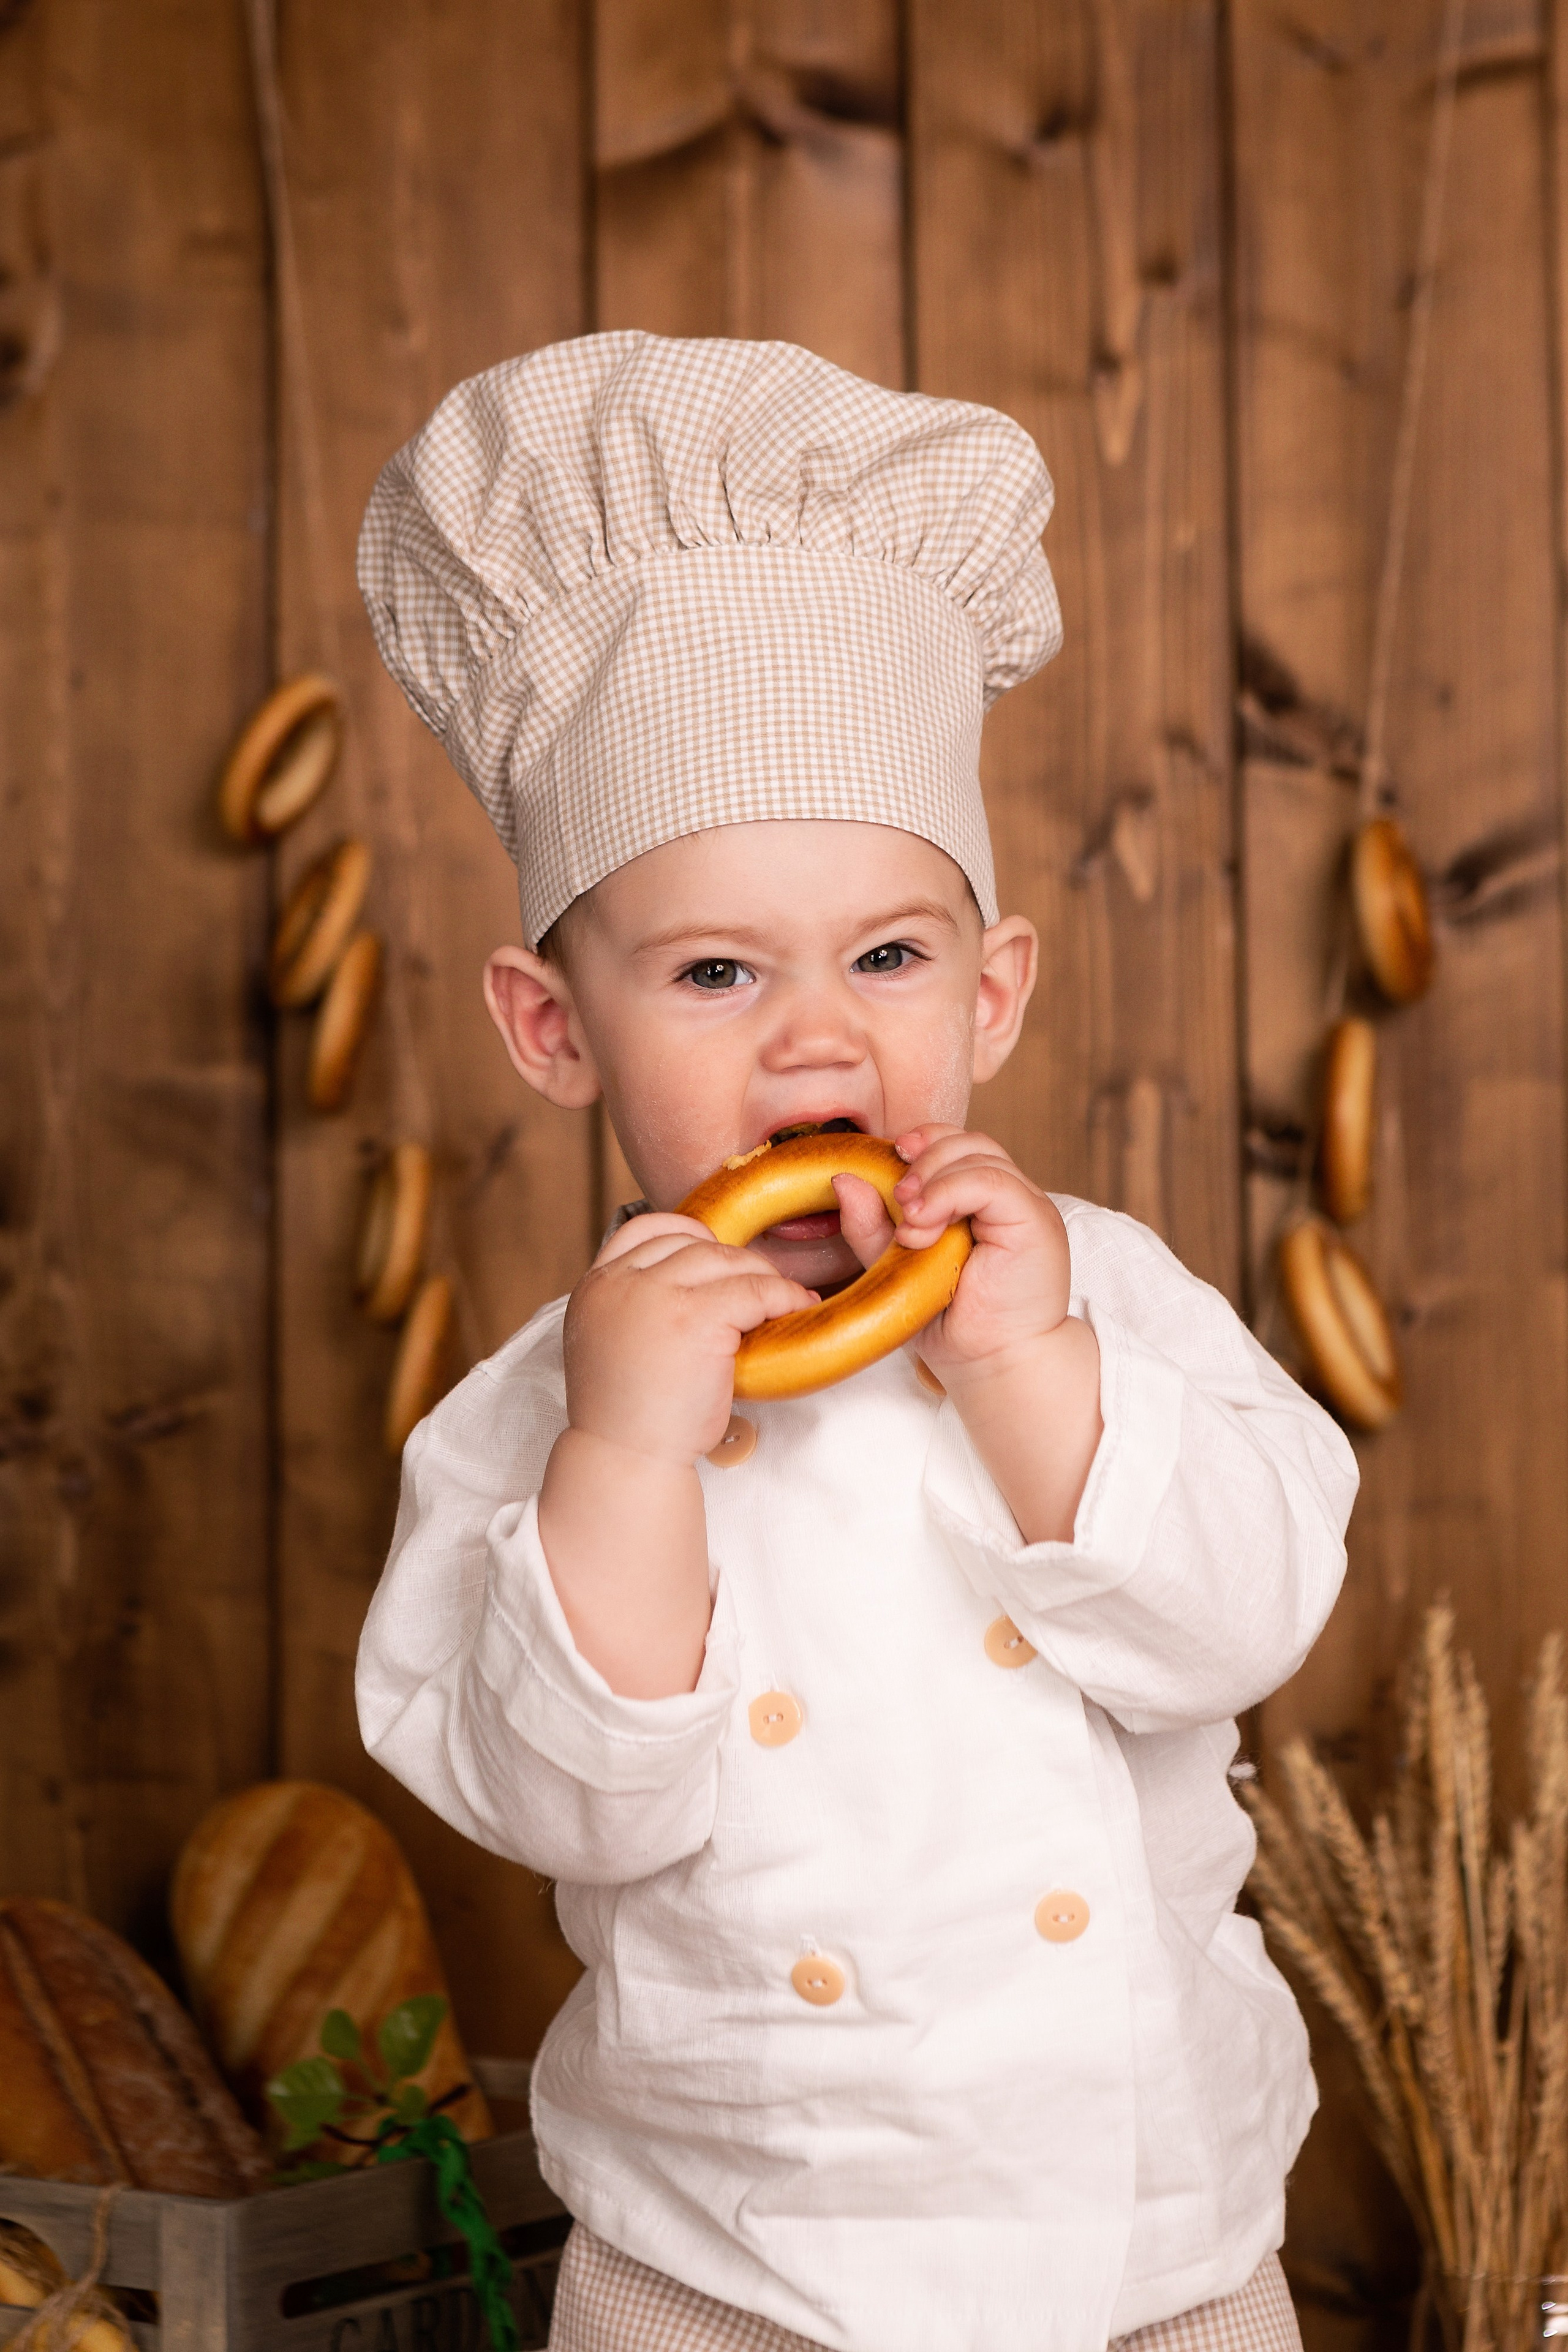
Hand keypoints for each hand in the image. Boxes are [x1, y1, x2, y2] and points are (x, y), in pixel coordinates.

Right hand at [563, 1212, 815, 1464]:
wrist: (627, 1458)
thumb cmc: (629, 1415)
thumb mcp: (614, 1344)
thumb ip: (637, 1307)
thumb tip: (694, 1287)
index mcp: (595, 1286)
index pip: (643, 1230)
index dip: (686, 1235)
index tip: (714, 1255)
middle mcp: (620, 1282)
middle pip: (690, 1243)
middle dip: (733, 1262)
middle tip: (761, 1288)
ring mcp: (657, 1295)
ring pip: (725, 1260)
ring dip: (761, 1277)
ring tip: (782, 1300)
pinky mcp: (697, 1317)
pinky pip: (755, 1289)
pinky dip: (784, 1295)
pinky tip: (797, 1309)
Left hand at [834, 1127, 1101, 1543]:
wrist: (995, 1365)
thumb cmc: (952, 1325)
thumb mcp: (897, 1268)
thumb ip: (872, 1228)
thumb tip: (843, 1179)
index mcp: (982, 1202)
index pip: (955, 1144)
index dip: (922, 1142)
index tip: (890, 1159)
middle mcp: (1008, 1197)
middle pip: (967, 1141)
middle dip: (922, 1159)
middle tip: (898, 1202)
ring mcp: (1026, 1205)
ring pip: (978, 1153)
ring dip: (932, 1178)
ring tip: (911, 1222)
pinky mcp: (1035, 1221)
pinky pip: (992, 1181)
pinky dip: (950, 1191)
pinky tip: (925, 1221)